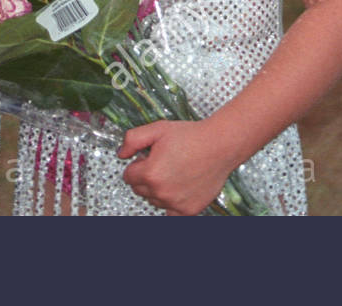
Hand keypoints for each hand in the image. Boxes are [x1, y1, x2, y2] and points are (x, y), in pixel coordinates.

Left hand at [118, 119, 233, 216]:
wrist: (220, 145)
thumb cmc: (191, 137)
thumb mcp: (156, 129)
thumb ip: (132, 140)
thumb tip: (121, 154)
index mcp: (150, 174)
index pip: (128, 176)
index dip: (137, 164)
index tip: (148, 158)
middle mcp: (162, 193)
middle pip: (139, 190)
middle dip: (145, 177)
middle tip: (162, 163)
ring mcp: (176, 204)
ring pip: (154, 201)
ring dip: (158, 190)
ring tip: (173, 172)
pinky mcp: (189, 210)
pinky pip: (170, 213)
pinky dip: (172, 203)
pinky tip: (179, 188)